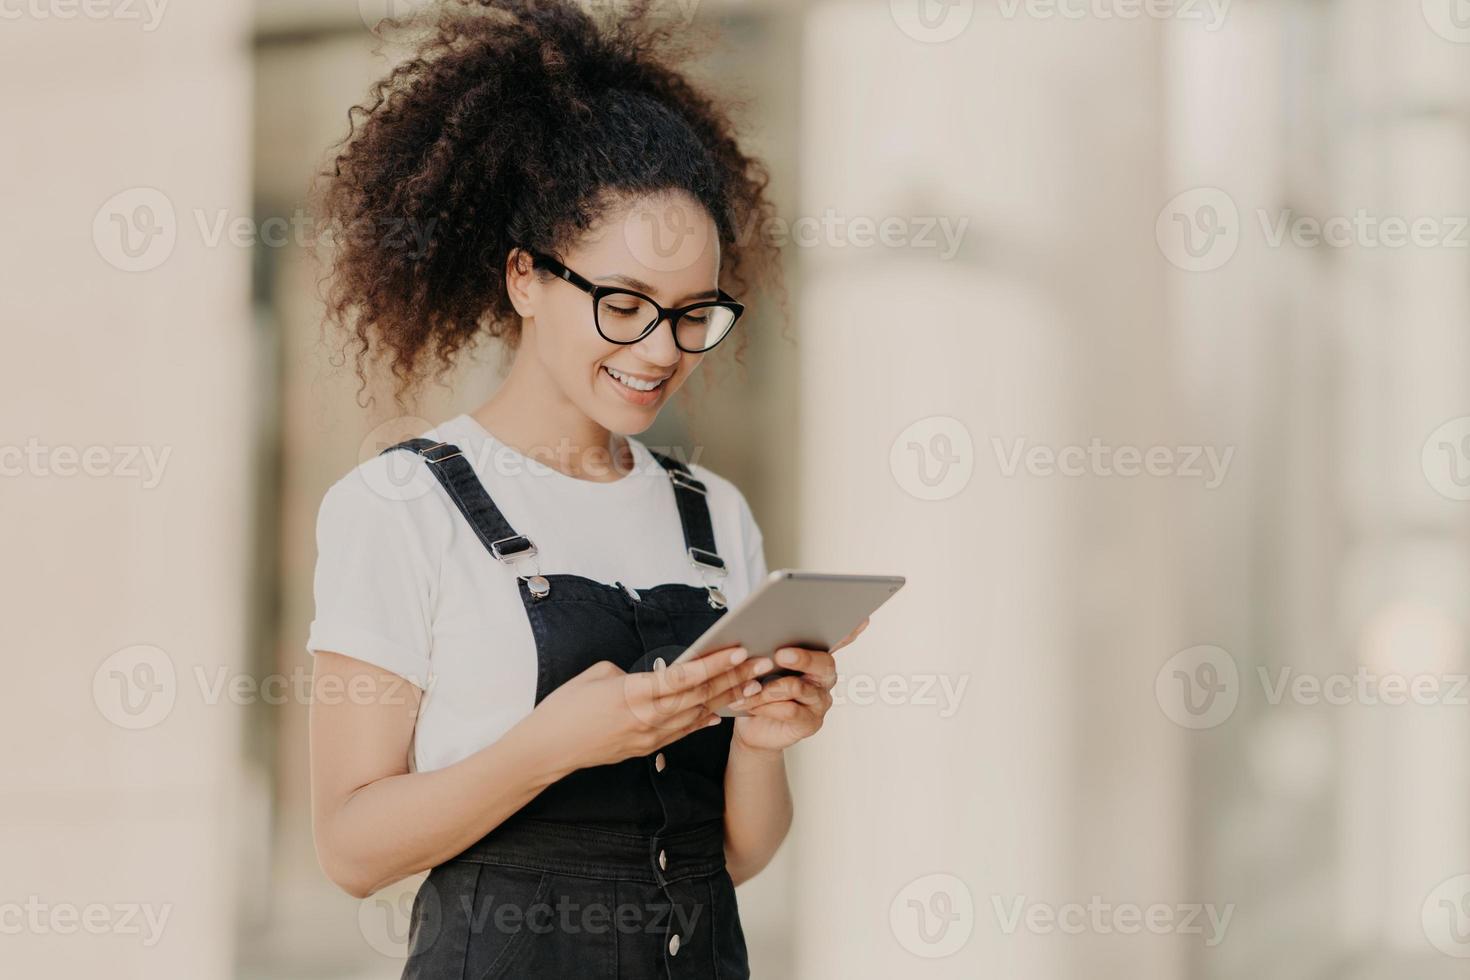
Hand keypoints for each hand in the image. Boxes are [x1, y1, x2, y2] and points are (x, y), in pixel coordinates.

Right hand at [529, 648, 769, 771]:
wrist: (547, 751)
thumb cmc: (564, 708)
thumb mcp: (596, 675)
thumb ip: (630, 673)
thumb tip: (649, 676)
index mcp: (634, 693)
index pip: (685, 676)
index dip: (715, 663)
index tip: (739, 649)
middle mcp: (648, 718)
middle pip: (700, 695)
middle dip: (734, 677)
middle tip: (762, 663)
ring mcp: (649, 737)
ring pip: (697, 714)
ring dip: (726, 698)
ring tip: (753, 684)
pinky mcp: (646, 749)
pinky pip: (683, 731)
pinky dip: (704, 718)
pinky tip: (721, 710)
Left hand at [728, 617, 869, 752]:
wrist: (751, 725)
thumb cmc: (758, 688)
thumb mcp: (759, 663)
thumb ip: (767, 649)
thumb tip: (761, 632)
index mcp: (815, 657)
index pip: (838, 640)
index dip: (850, 631)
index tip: (861, 620)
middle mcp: (823, 678)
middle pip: (824, 663)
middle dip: (803, 658)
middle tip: (780, 654)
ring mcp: (820, 701)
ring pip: (799, 688)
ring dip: (770, 687)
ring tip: (750, 688)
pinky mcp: (810, 722)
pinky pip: (790, 711)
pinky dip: (766, 706)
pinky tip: (752, 703)